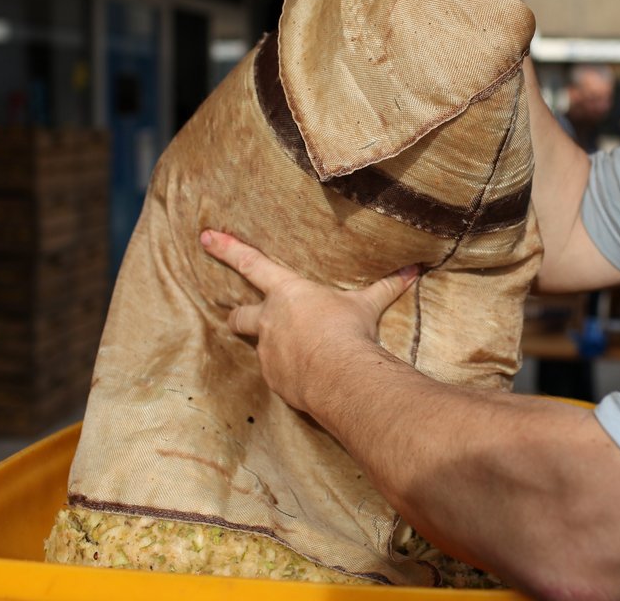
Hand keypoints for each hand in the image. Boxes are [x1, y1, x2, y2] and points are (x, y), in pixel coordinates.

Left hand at [199, 229, 417, 410]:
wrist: (340, 376)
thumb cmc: (349, 332)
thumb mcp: (367, 306)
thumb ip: (387, 286)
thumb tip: (415, 270)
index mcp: (287, 294)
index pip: (251, 264)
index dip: (227, 249)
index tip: (204, 237)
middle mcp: (269, 322)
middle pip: (239, 315)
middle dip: (236, 314)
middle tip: (237, 316)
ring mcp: (268, 354)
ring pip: (261, 348)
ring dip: (275, 349)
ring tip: (299, 355)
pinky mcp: (275, 381)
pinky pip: (279, 374)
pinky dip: (290, 373)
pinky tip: (309, 377)